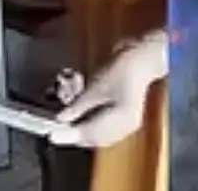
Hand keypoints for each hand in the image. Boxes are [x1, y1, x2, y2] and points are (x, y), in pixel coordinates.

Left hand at [48, 31, 167, 148]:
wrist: (145, 56)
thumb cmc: (123, 67)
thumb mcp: (97, 85)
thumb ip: (79, 105)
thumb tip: (62, 118)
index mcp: (120, 119)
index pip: (89, 134)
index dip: (68, 135)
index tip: (52, 134)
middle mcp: (126, 127)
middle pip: (95, 139)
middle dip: (76, 135)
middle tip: (57, 130)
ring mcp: (129, 124)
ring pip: (101, 138)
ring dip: (85, 134)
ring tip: (68, 127)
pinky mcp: (128, 118)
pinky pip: (108, 132)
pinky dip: (95, 130)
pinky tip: (85, 124)